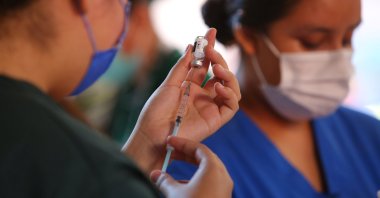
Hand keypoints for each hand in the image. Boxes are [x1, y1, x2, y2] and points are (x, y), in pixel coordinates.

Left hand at [123, 28, 240, 172]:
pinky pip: (232, 106)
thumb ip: (182, 66)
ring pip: (231, 88)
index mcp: (191, 86)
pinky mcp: (216, 120)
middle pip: (220, 74)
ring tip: (217, 69)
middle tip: (211, 50)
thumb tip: (191, 46)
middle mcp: (203, 95)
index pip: (206, 65)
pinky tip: (219, 88)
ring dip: (228, 75)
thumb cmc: (156, 110)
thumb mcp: (169, 83)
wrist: (152, 134)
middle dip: (219, 59)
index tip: (211, 32)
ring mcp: (210, 107)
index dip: (210, 48)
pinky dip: (230, 94)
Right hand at [150, 136, 232, 197]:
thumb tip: (155, 174)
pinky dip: (196, 181)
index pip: (199, 148)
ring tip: (173, 173)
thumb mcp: (173, 193)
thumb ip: (164, 180)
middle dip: (187, 154)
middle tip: (172, 151)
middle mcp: (223, 177)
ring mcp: (225, 190)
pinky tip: (182, 189)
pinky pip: (210, 184)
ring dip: (190, 169)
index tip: (170, 142)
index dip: (183, 143)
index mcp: (214, 170)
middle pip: (205, 158)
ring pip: (208, 172)